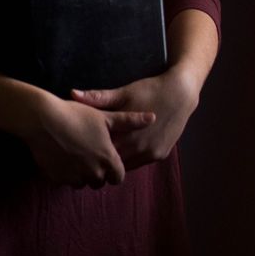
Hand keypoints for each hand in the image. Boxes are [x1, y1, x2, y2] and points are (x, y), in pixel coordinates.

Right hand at [20, 93, 155, 189]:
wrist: (43, 119)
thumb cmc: (76, 114)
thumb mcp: (105, 116)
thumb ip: (130, 121)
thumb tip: (153, 118)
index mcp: (107, 159)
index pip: (118, 177)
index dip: (115, 167)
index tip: (107, 155)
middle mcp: (93, 173)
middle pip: (100, 181)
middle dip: (98, 171)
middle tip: (90, 151)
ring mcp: (74, 177)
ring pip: (82, 182)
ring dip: (82, 173)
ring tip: (75, 152)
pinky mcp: (56, 179)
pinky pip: (65, 180)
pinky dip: (65, 172)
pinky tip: (62, 155)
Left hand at [71, 68, 199, 171]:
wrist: (182, 93)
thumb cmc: (150, 90)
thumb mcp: (124, 93)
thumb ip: (98, 98)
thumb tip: (72, 94)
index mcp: (128, 136)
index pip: (103, 153)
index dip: (91, 152)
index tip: (80, 148)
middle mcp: (140, 150)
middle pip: (115, 163)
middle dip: (103, 159)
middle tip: (88, 155)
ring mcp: (152, 154)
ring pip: (128, 165)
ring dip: (118, 160)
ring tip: (103, 155)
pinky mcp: (161, 154)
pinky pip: (140, 162)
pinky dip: (131, 158)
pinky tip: (123, 151)